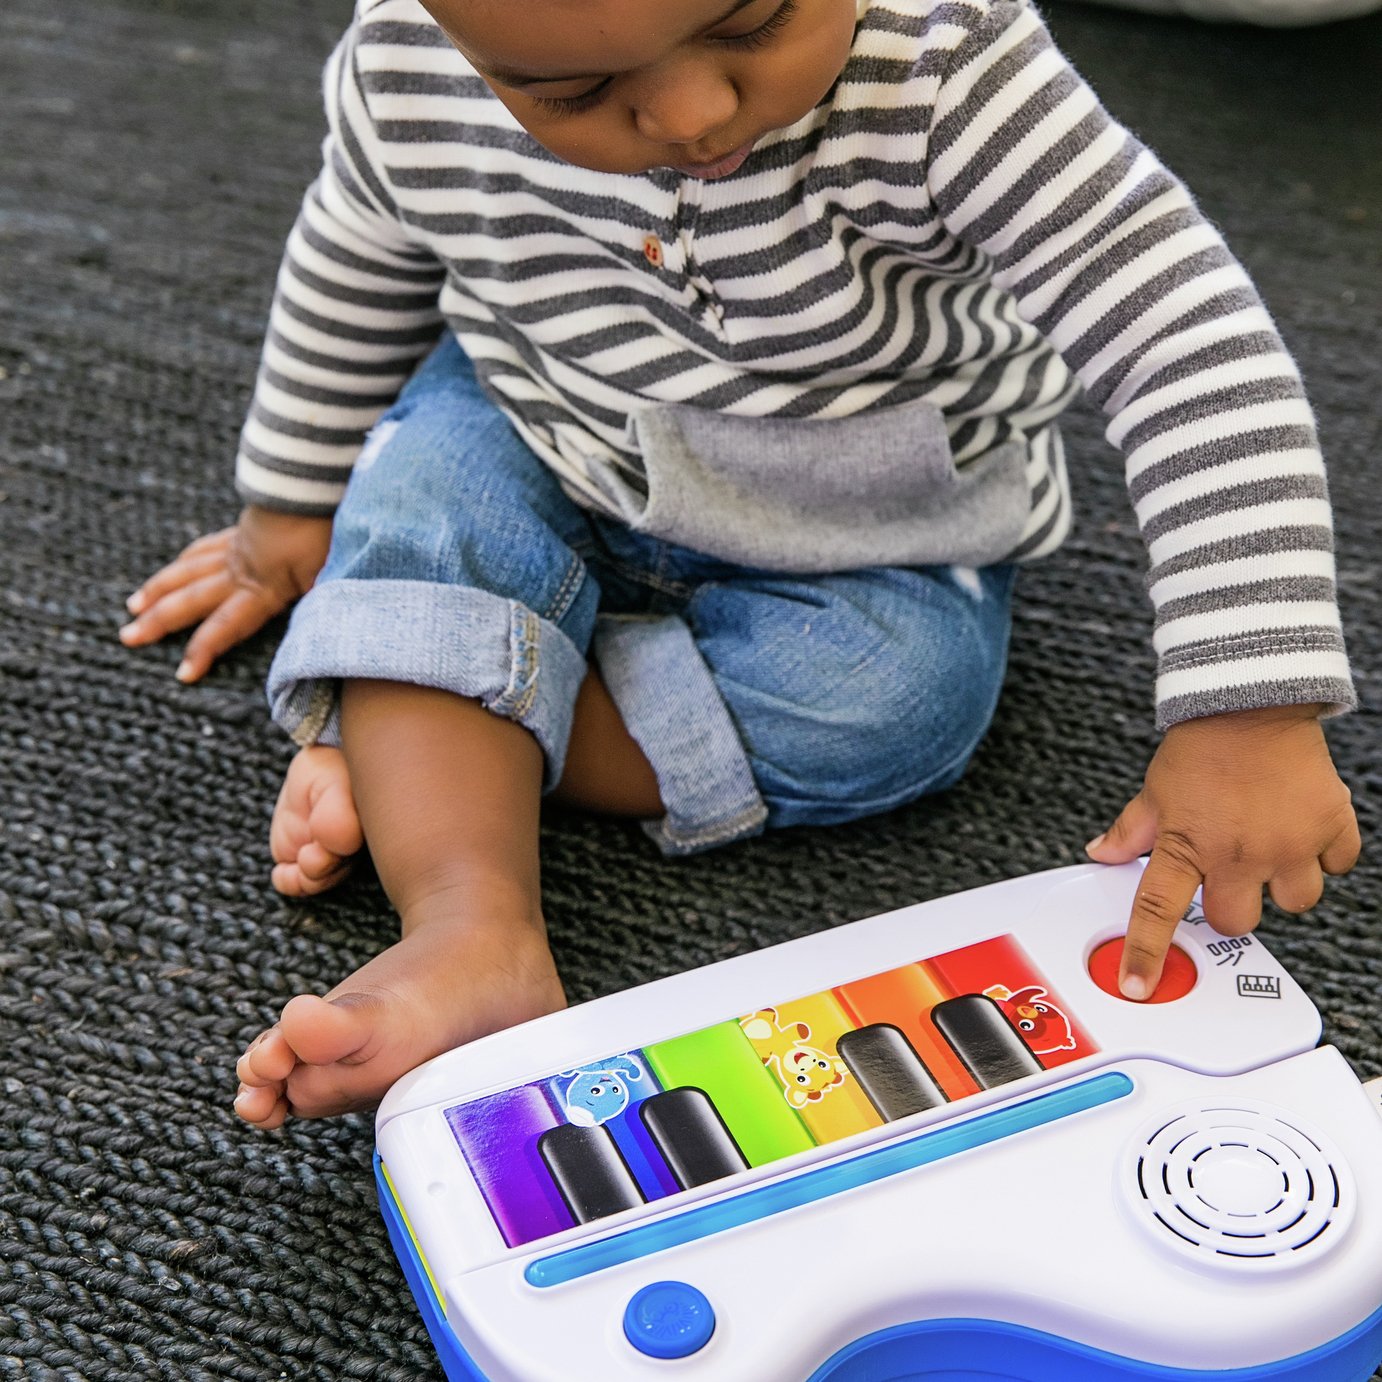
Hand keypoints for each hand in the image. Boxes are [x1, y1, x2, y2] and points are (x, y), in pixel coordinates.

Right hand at [120, 505, 332, 681]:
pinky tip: (175, 568)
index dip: (203, 649)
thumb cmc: (325, 530)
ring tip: (133, 606)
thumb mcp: (327, 571)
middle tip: (128, 637)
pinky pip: (203, 549)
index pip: (225, 626)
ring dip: (158, 589)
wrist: (311, 485)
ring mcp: (235, 548)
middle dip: (159, 621)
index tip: (183, 673)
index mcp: (262, 588)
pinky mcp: (240, 532)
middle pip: (191, 598)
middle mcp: (239, 570)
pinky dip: (184, 561)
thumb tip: (320, 623)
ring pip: (187, 571)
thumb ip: (315, 598)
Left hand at [1086, 703, 1359, 999]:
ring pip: (1295, 902)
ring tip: (1269, 849)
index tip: (1137, 985)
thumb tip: (1100, 854)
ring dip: (1282, 884)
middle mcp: (1240, 852)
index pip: (1157, 911)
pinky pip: (1337, 863)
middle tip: (1229, 875)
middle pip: (1239, 921)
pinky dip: (1324, 853)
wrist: (1252, 702)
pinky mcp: (1331, 825)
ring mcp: (1289, 842)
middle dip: (1233, 906)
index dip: (1144, 952)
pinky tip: (1302, 830)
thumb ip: (1130, 831)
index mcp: (1187, 844)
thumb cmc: (1200, 747)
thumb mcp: (1154, 791)